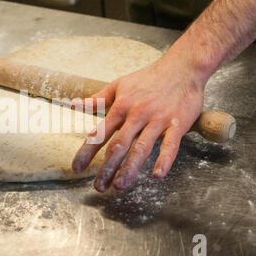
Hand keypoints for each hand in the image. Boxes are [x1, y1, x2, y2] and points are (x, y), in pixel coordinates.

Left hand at [72, 55, 207, 192]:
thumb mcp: (119, 85)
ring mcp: (157, 120)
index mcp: (121, 107)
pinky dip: (164, 160)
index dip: (87, 151)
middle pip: (119, 145)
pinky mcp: (177, 123)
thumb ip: (97, 99)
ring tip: (119, 186)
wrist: (182, 67)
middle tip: (98, 187)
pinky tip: (157, 174)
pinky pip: (170, 144)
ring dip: (130, 169)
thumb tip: (73, 105)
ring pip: (141, 148)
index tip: (77, 168)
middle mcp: (137, 114)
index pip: (100, 133)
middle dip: (107, 167)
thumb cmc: (148, 78)